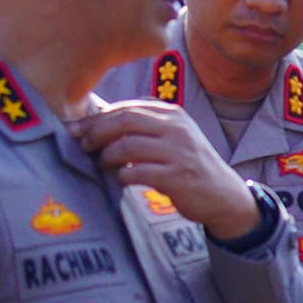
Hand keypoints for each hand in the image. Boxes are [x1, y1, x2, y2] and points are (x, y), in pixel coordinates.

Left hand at [74, 101, 263, 238]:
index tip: (79, 128)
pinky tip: (122, 179)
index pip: (127, 108)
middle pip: (125, 121)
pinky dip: (123, 176)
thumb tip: (98, 118)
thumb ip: (144, 126)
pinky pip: (138, 173)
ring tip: (103, 164)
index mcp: (172, 115)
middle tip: (85, 145)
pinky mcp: (176, 177)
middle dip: (98, 132)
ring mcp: (178, 153)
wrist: (223, 194)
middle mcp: (176, 129)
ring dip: (108, 156)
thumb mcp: (173, 136)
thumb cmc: (189, 164)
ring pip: (128, 146)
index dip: (98, 117)